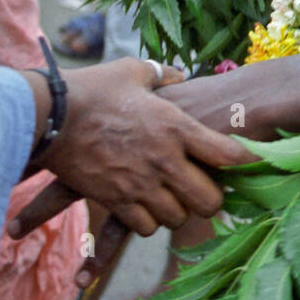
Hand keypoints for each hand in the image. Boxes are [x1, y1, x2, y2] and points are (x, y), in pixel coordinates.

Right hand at [7, 58, 247, 244]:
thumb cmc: (94, 89)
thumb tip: (177, 75)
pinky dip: (149, 221)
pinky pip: (145, 228)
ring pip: (178, 217)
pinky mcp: (116, 202)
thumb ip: (162, 74)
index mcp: (176, 126)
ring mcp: (141, 185)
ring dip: (179, 210)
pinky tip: (144, 206)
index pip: (227, 153)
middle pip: (209, 199)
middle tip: (205, 189)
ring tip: (172, 197)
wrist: (51, 117)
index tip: (249, 161)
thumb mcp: (134, 71)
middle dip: (212, 198)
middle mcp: (164, 160)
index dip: (245, 160)